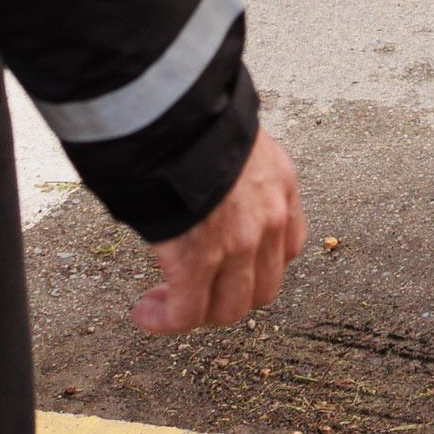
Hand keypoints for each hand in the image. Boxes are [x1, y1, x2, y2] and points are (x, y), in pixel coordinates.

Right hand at [132, 127, 305, 333]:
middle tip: (195, 292)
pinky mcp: (199, 261)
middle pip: (262, 290)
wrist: (177, 113)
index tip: (228, 268)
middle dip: (228, 297)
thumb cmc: (195, 116)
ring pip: (227, 309)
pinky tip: (145, 314)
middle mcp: (269, 220)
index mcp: (281, 186)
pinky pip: (186, 312)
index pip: (288, 248)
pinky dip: (165, 320)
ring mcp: (238, 245)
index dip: (257, 267)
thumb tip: (206, 184)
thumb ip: (232, 172)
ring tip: (164, 306)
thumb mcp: (235, 141)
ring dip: (196, 313)